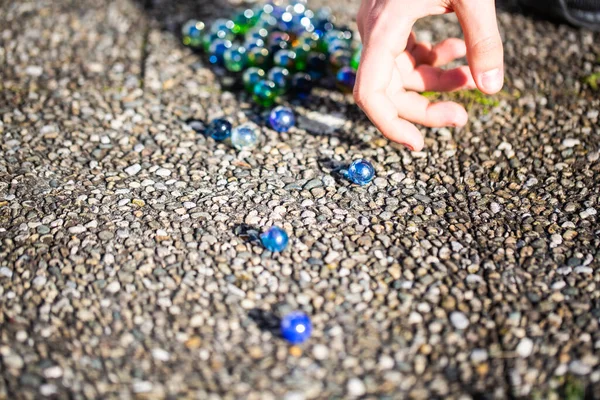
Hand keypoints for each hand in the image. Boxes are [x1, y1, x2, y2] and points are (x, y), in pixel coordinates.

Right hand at [354, 0, 503, 150]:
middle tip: (461, 117)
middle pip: (389, 91)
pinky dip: (434, 60)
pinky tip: (460, 51)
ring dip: (437, 82)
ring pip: (401, 74)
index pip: (370, 92)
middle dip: (424, 107)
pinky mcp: (393, 20)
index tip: (417, 145)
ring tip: (473, 77)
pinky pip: (408, 54)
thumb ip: (483, 40)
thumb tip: (491, 87)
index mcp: (384, 27)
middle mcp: (375, 30)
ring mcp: (382, 27)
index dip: (389, 125)